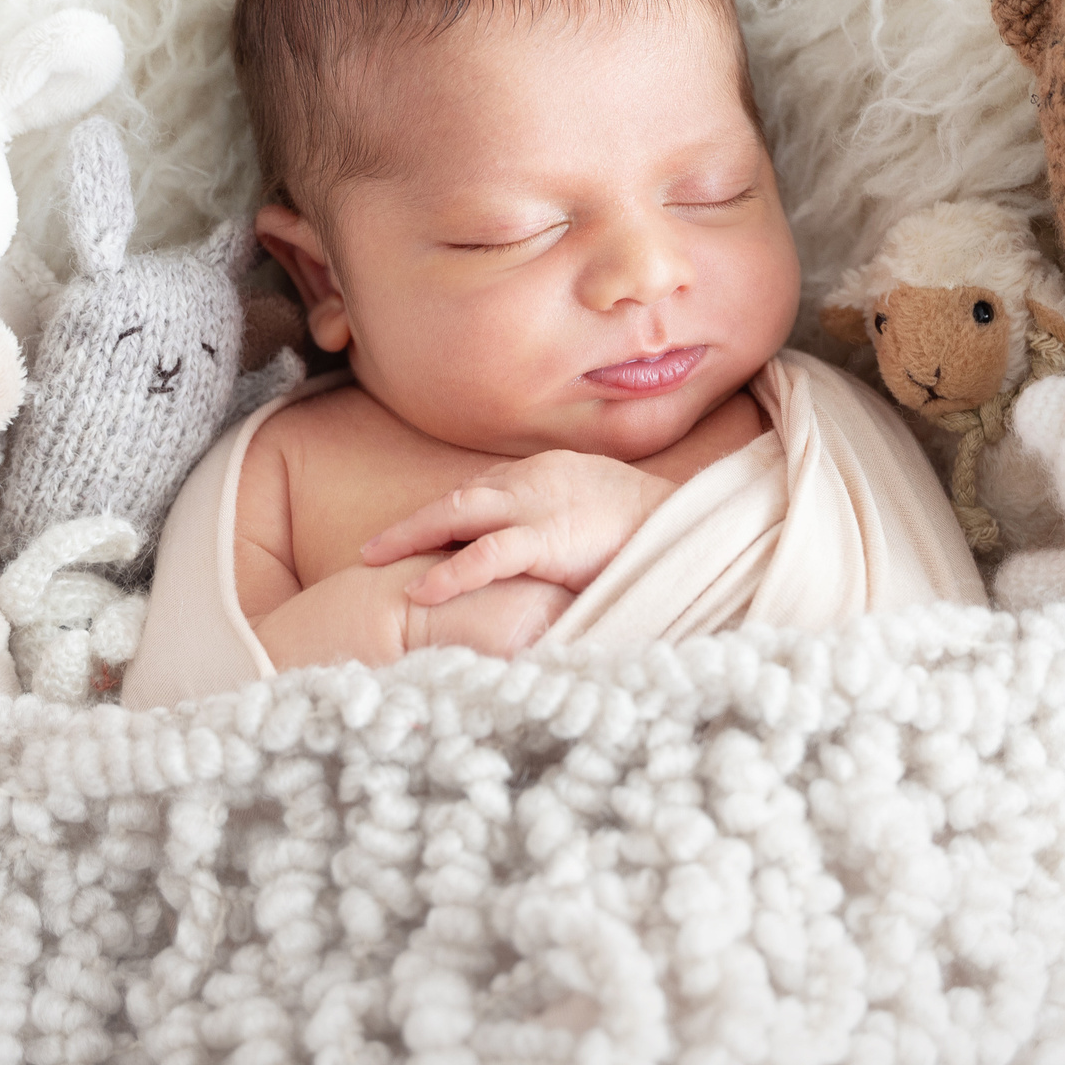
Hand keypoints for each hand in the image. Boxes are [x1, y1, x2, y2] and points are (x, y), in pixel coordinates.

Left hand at [362, 451, 677, 606]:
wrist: (692, 525)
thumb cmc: (652, 527)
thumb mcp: (599, 514)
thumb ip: (567, 524)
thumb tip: (549, 553)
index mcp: (546, 475)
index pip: (484, 492)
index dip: (447, 516)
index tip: (418, 537)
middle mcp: (534, 482)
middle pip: (458, 497)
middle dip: (413, 523)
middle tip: (372, 549)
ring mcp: (538, 506)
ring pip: (459, 513)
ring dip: (412, 535)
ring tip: (373, 559)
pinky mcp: (548, 538)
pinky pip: (487, 554)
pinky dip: (451, 571)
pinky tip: (422, 588)